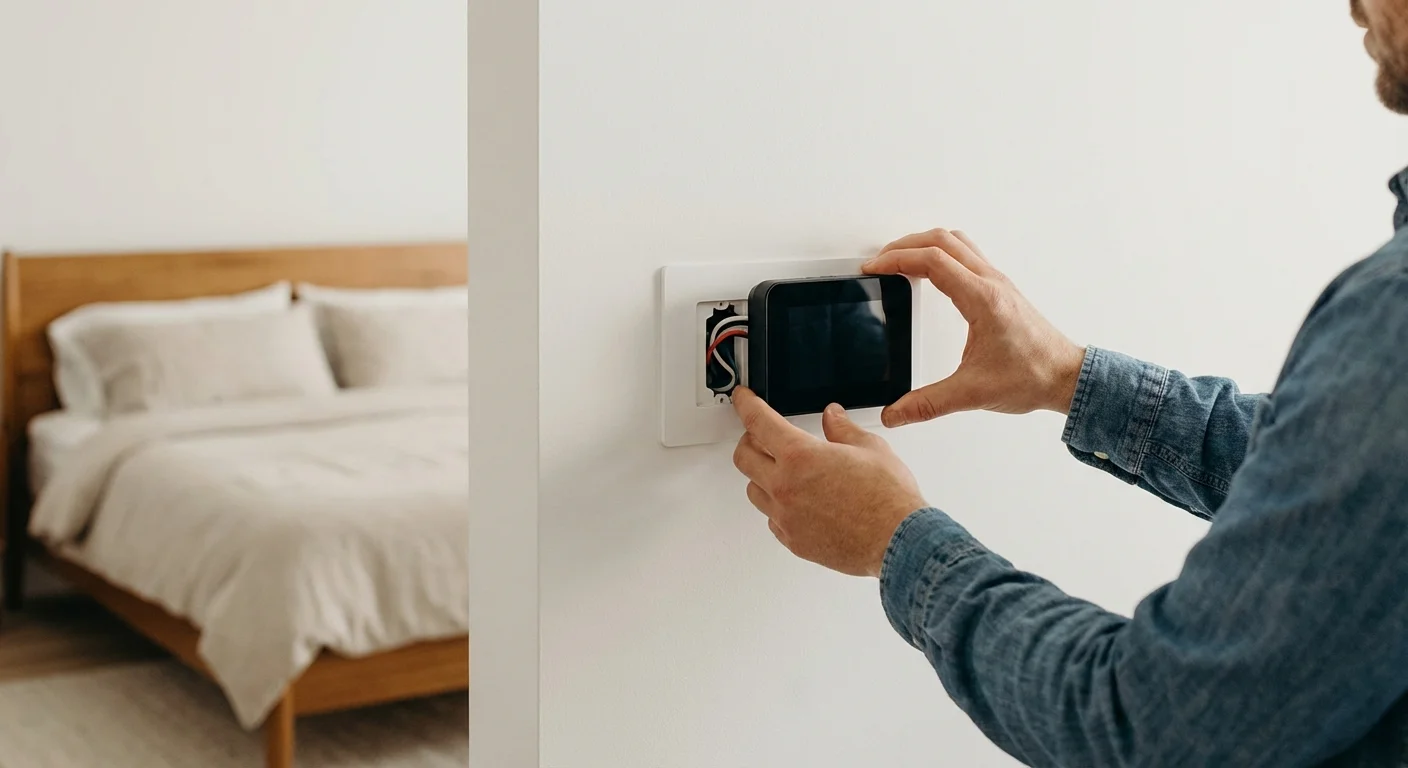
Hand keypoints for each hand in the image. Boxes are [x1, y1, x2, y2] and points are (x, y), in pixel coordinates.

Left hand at [731, 387, 926, 577]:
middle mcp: (785, 487)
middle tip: (762, 436)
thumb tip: (832, 417)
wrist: (899, 542)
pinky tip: (796, 502)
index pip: (758, 422)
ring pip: (754, 490)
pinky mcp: (794, 541)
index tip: (743, 399)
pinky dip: (778, 507)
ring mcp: (786, 517)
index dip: (746, 404)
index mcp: (800, 456)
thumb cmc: (888, 499)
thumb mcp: (870, 448)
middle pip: (744, 457)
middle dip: (750, 440)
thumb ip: (843, 429)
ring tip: (782, 471)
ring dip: (762, 475)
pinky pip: (772, 519)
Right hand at [863, 228, 1086, 426]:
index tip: (874, 268)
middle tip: (880, 261)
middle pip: (941, 240)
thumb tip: (895, 412)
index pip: (932, 261)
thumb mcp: (973, 392)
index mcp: (982, 299)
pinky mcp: (1000, 290)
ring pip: (956, 242)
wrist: (1067, 377)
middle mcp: (991, 283)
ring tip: (900, 259)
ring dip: (924, 244)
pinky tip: (931, 272)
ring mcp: (997, 283)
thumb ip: (928, 404)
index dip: (896, 260)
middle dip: (904, 245)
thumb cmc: (1034, 376)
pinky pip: (967, 255)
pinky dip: (942, 253)